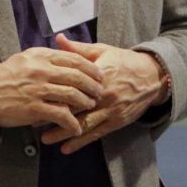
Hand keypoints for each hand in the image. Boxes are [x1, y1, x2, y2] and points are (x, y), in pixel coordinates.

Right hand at [0, 46, 103, 137]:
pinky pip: (60, 115)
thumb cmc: (7, 75)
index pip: (74, 59)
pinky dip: (72, 122)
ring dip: (85, 102)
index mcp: (42, 56)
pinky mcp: (34, 108)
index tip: (99, 75)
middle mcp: (42, 71)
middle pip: (77, 76)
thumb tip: (68, 53)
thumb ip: (47, 56)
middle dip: (93, 85)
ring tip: (90, 106)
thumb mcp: (26, 58)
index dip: (91, 68)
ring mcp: (38, 90)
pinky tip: (76, 127)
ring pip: (72, 95)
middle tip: (99, 92)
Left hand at [41, 34, 164, 153]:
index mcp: (97, 76)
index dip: (54, 94)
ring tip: (47, 140)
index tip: (37, 98)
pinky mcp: (117, 122)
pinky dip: (81, 142)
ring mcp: (111, 110)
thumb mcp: (102, 51)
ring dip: (64, 133)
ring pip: (84, 125)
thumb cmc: (123, 61)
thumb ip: (78, 49)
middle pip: (76, 108)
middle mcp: (103, 95)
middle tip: (34, 122)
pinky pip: (96, 134)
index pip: (72, 87)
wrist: (152, 76)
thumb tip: (58, 38)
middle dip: (55, 116)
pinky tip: (67, 148)